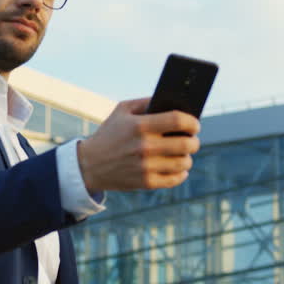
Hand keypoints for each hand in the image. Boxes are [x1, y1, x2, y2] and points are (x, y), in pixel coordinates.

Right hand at [76, 98, 200, 193]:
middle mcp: (145, 146)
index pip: (178, 120)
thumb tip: (174, 101)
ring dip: (187, 158)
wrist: (89, 164)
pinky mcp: (146, 182)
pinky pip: (175, 179)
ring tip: (183, 154)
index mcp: (140, 126)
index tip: (194, 124)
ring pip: (184, 163)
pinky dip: (181, 174)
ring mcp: (146, 166)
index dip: (192, 122)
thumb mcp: (122, 110)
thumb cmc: (109, 133)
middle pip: (187, 144)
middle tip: (192, 140)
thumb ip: (146, 102)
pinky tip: (178, 168)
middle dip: (194, 141)